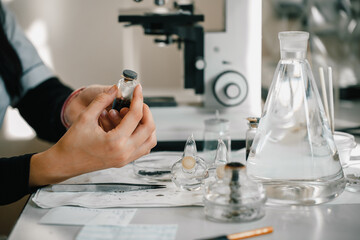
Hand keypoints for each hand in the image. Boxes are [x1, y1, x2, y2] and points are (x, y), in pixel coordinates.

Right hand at [29, 85, 156, 185]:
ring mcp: (125, 159)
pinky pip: (143, 148)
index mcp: (115, 141)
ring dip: (147, 125)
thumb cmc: (72, 143)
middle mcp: (124, 152)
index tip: (138, 89)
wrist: (64, 163)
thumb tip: (115, 89)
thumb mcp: (85, 117)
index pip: (136, 116)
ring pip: (150, 140)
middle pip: (149, 128)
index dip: (138, 99)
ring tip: (133, 116)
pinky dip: (143, 136)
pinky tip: (131, 127)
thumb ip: (101, 100)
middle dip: (145, 111)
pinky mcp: (124, 161)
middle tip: (136, 103)